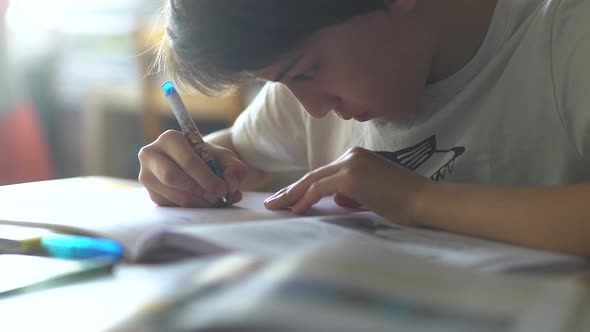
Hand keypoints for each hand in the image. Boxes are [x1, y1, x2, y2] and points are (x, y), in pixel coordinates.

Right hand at [138, 130, 247, 206]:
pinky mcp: (151, 194)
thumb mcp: (226, 158)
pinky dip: (190, 207)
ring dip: (197, 202)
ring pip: (171, 195)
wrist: (196, 165)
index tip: (223, 190)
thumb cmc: (210, 158)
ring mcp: (147, 175)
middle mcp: (151, 155)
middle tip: (217, 197)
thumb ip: (234, 168)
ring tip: (213, 201)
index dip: (206, 178)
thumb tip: (230, 185)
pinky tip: (202, 202)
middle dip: (198, 190)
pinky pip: (171, 206)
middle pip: (172, 178)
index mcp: (170, 138)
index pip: (187, 161)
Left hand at [263, 147, 429, 224]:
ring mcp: (349, 164)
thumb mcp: (371, 194)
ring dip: (291, 195)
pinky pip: (319, 189)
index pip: (323, 174)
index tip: (288, 198)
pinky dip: (305, 200)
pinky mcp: (350, 176)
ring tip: (275, 207)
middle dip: (290, 190)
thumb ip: (351, 193)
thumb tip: (336, 199)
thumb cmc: (402, 201)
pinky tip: (295, 210)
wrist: (423, 200)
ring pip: (312, 181)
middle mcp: (350, 155)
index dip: (302, 187)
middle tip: (271, 202)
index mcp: (356, 157)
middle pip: (313, 175)